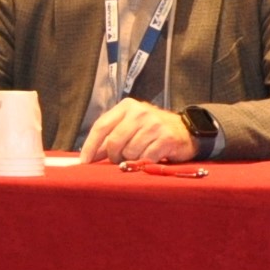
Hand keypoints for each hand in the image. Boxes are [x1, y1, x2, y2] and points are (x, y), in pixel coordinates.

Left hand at [80, 98, 195, 164]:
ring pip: (129, 152)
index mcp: (127, 106)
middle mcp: (140, 112)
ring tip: (139, 156)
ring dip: (131, 160)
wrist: (186, 130)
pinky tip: (150, 157)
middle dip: (113, 156)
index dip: (90, 146)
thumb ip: (109, 138)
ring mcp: (154, 124)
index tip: (84, 162)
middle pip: (114, 141)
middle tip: (119, 160)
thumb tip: (87, 157)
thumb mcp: (130, 127)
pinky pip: (146, 158)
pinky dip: (145, 162)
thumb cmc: (152, 130)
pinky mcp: (166, 138)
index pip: (101, 126)